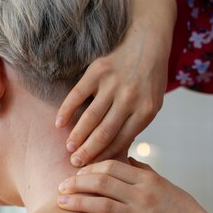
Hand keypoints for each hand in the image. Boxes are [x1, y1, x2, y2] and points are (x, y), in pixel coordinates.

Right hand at [55, 0, 176, 166]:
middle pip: (104, 132)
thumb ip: (135, 125)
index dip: (105, 156)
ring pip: (91, 116)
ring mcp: (113, 84)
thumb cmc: (149, 80)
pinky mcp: (98, 70)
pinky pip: (78, 94)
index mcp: (146, 111)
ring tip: (68, 148)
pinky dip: (67, 110)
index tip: (93, 168)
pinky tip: (59, 123)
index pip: (122, 140)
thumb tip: (115, 152)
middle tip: (75, 164)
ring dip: (77, 135)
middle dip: (88, 152)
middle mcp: (130, 98)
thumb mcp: (152, 104)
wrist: (148, 43)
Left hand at [57, 158, 212, 212]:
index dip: (90, 168)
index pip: (112, 166)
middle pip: (102, 182)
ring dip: (78, 203)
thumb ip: (145, 172)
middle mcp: (143, 196)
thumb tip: (127, 159)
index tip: (77, 173)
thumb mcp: (166, 185)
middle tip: (61, 186)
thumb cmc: (184, 211)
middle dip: (77, 183)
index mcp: (148, 180)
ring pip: (102, 205)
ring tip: (60, 203)